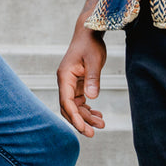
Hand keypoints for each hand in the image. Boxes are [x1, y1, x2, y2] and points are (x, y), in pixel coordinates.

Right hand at [57, 0, 107, 136]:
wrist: (89, 33)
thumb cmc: (91, 44)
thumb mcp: (95, 61)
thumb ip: (93, 79)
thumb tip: (92, 98)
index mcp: (65, 76)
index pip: (66, 102)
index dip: (75, 117)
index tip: (84, 129)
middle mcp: (64, 81)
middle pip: (68, 108)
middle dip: (80, 121)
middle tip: (93, 133)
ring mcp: (70, 83)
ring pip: (75, 106)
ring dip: (86, 116)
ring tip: (102, 124)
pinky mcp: (77, 83)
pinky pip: (79, 101)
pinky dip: (87, 109)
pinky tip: (97, 115)